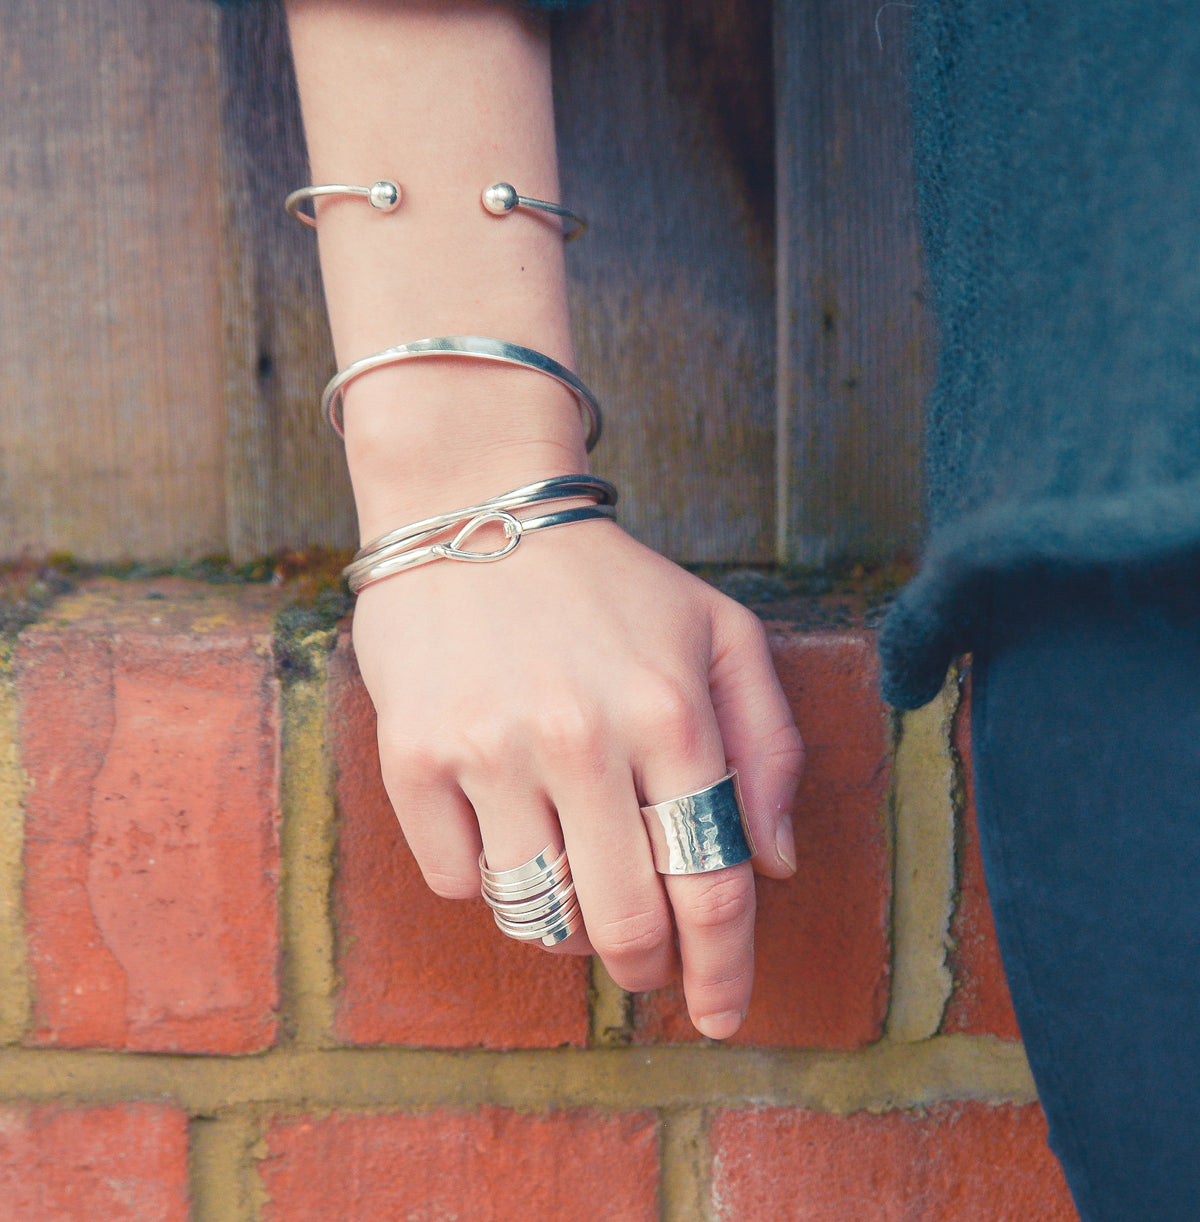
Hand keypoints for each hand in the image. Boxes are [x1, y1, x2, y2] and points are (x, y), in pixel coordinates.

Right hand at [351, 518, 803, 1038]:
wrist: (475, 508)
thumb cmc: (610, 584)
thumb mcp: (720, 633)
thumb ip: (768, 745)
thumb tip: (777, 863)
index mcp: (671, 712)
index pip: (714, 885)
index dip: (725, 969)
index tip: (720, 1011)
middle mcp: (580, 739)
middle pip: (627, 924)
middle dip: (646, 967)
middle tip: (646, 967)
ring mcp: (489, 751)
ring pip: (537, 914)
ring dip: (566, 925)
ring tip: (577, 880)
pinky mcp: (414, 757)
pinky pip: (458, 881)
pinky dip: (488, 878)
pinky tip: (504, 824)